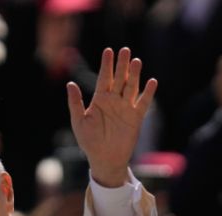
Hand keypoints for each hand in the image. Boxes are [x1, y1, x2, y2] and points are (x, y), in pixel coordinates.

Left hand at [67, 47, 156, 186]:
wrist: (103, 158)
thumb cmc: (89, 140)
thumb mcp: (78, 121)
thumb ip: (75, 102)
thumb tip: (70, 83)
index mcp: (99, 99)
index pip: (103, 78)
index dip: (106, 65)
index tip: (108, 51)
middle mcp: (114, 101)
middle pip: (119, 79)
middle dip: (121, 65)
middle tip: (125, 50)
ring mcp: (125, 108)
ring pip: (131, 87)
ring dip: (134, 75)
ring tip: (136, 61)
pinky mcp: (136, 118)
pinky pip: (143, 103)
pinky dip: (148, 93)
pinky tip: (152, 82)